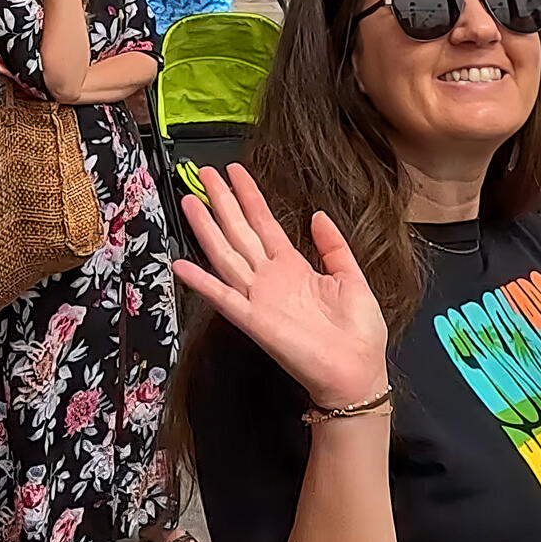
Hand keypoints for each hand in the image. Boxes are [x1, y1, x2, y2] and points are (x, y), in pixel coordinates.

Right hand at [173, 164, 389, 411]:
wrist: (357, 370)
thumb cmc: (358, 330)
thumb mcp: (351, 277)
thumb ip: (333, 246)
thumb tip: (317, 214)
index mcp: (294, 267)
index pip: (265, 223)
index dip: (249, 196)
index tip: (234, 171)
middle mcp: (270, 278)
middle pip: (240, 232)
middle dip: (222, 202)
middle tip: (203, 173)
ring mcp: (259, 298)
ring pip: (226, 255)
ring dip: (207, 229)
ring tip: (190, 201)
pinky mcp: (253, 321)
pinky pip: (223, 298)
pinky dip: (202, 282)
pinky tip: (182, 264)